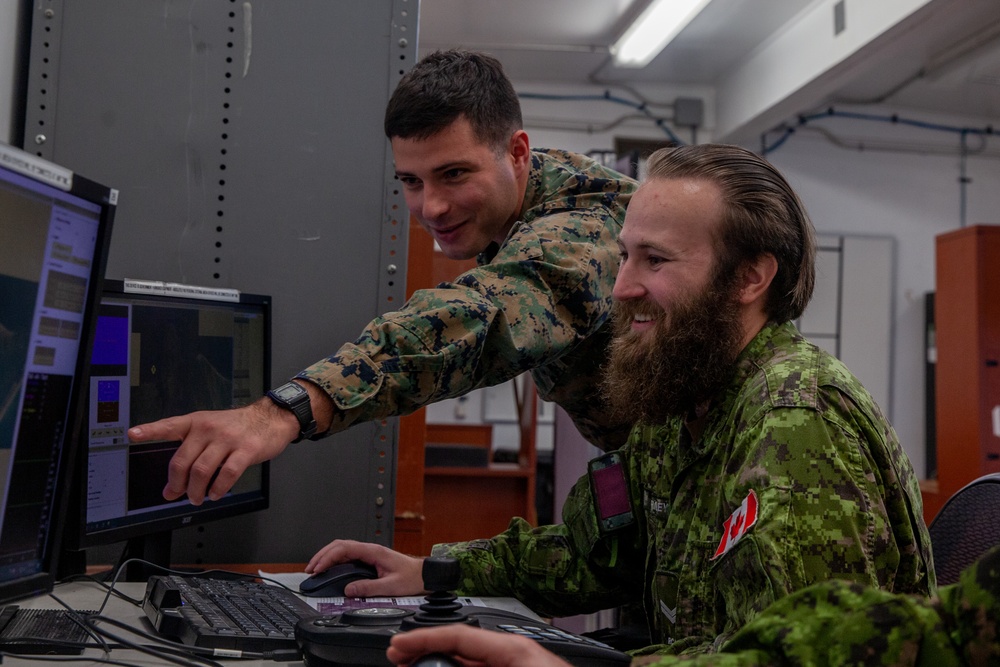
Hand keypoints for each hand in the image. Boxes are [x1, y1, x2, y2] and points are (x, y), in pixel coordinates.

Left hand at [128, 398, 297, 504]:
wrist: (271, 419)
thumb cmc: (237, 427)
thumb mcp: (210, 432)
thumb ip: (190, 457)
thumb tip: (170, 489)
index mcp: (196, 422)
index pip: (169, 426)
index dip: (149, 430)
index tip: (132, 434)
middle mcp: (209, 429)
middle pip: (182, 461)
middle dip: (177, 484)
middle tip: (178, 494)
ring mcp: (228, 439)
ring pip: (202, 471)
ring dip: (196, 491)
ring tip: (198, 497)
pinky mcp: (246, 450)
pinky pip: (227, 474)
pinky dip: (218, 489)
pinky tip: (216, 493)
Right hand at [306, 539, 424, 596]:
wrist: (425, 575)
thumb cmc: (413, 577)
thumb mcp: (391, 586)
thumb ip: (369, 588)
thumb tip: (348, 589)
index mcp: (374, 551)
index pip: (344, 548)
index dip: (328, 557)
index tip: (317, 568)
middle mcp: (370, 549)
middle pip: (339, 545)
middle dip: (322, 555)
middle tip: (310, 569)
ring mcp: (369, 552)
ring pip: (342, 548)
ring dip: (327, 556)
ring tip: (315, 568)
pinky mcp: (370, 558)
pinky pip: (348, 555)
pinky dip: (335, 560)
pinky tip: (329, 568)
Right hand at [387, 625, 572, 666]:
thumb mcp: (509, 664)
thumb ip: (471, 663)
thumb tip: (440, 661)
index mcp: (514, 648)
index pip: (459, 634)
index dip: (424, 639)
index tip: (399, 647)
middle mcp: (515, 653)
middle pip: (461, 646)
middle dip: (427, 650)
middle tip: (400, 657)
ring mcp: (517, 664)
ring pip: (470, 661)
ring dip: (441, 663)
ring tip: (415, 665)